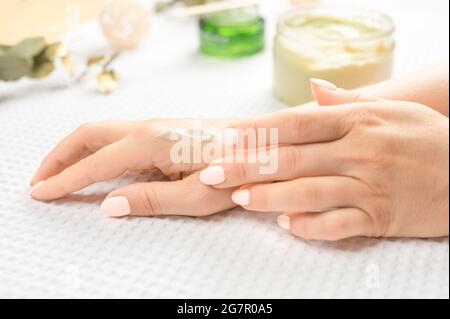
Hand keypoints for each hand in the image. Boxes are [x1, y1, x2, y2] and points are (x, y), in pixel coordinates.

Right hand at [30, 119, 236, 216]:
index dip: (64, 180)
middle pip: (89, 135)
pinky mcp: (166, 132)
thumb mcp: (197, 197)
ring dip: (77, 153)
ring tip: (60, 176)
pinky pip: (122, 139)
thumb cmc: (239, 173)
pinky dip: (100, 153)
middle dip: (60, 156)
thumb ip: (150, 200)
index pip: (95, 163)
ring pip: (104, 134)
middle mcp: (148, 127)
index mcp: (151, 142)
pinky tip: (98, 170)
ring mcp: (157, 126)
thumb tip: (109, 205)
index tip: (40, 193)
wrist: (267, 145)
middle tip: (40, 181)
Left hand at [199, 79, 448, 240]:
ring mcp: (370, 187)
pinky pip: (338, 225)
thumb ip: (347, 101)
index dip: (257, 131)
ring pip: (308, 192)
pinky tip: (285, 224)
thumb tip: (313, 89)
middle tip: (213, 172)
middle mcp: (361, 152)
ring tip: (238, 197)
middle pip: (292, 159)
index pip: (296, 123)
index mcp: (358, 121)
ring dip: (269, 196)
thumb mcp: (391, 109)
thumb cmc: (427, 139)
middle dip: (247, 166)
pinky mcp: (380, 218)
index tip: (226, 138)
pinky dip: (309, 226)